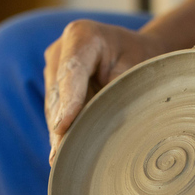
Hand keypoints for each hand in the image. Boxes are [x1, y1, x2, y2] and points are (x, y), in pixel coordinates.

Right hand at [44, 20, 167, 163]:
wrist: (137, 53)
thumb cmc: (141, 61)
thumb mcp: (135, 74)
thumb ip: (116, 95)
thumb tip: (102, 129)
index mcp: (83, 35)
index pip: (71, 71)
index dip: (68, 100)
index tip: (63, 126)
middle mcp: (61, 48)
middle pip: (58, 93)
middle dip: (60, 126)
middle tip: (60, 156)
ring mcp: (53, 66)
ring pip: (53, 106)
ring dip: (58, 132)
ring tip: (59, 160)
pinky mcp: (53, 83)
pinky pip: (55, 111)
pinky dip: (62, 130)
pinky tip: (62, 152)